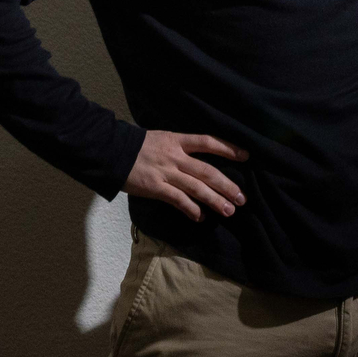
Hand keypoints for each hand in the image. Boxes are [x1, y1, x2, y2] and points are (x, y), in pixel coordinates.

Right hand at [124, 131, 248, 221]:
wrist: (112, 151)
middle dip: (227, 185)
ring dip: (215, 200)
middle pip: (208, 171)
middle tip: (243, 198)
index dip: (228, 148)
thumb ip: (178, 147)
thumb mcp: (160, 138)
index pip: (208, 142)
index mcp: (177, 140)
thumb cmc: (135, 146)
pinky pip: (179, 201)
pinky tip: (201, 218)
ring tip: (229, 211)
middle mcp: (175, 156)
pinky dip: (192, 210)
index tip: (246, 156)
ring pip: (197, 188)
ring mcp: (166, 173)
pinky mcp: (156, 188)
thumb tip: (195, 157)